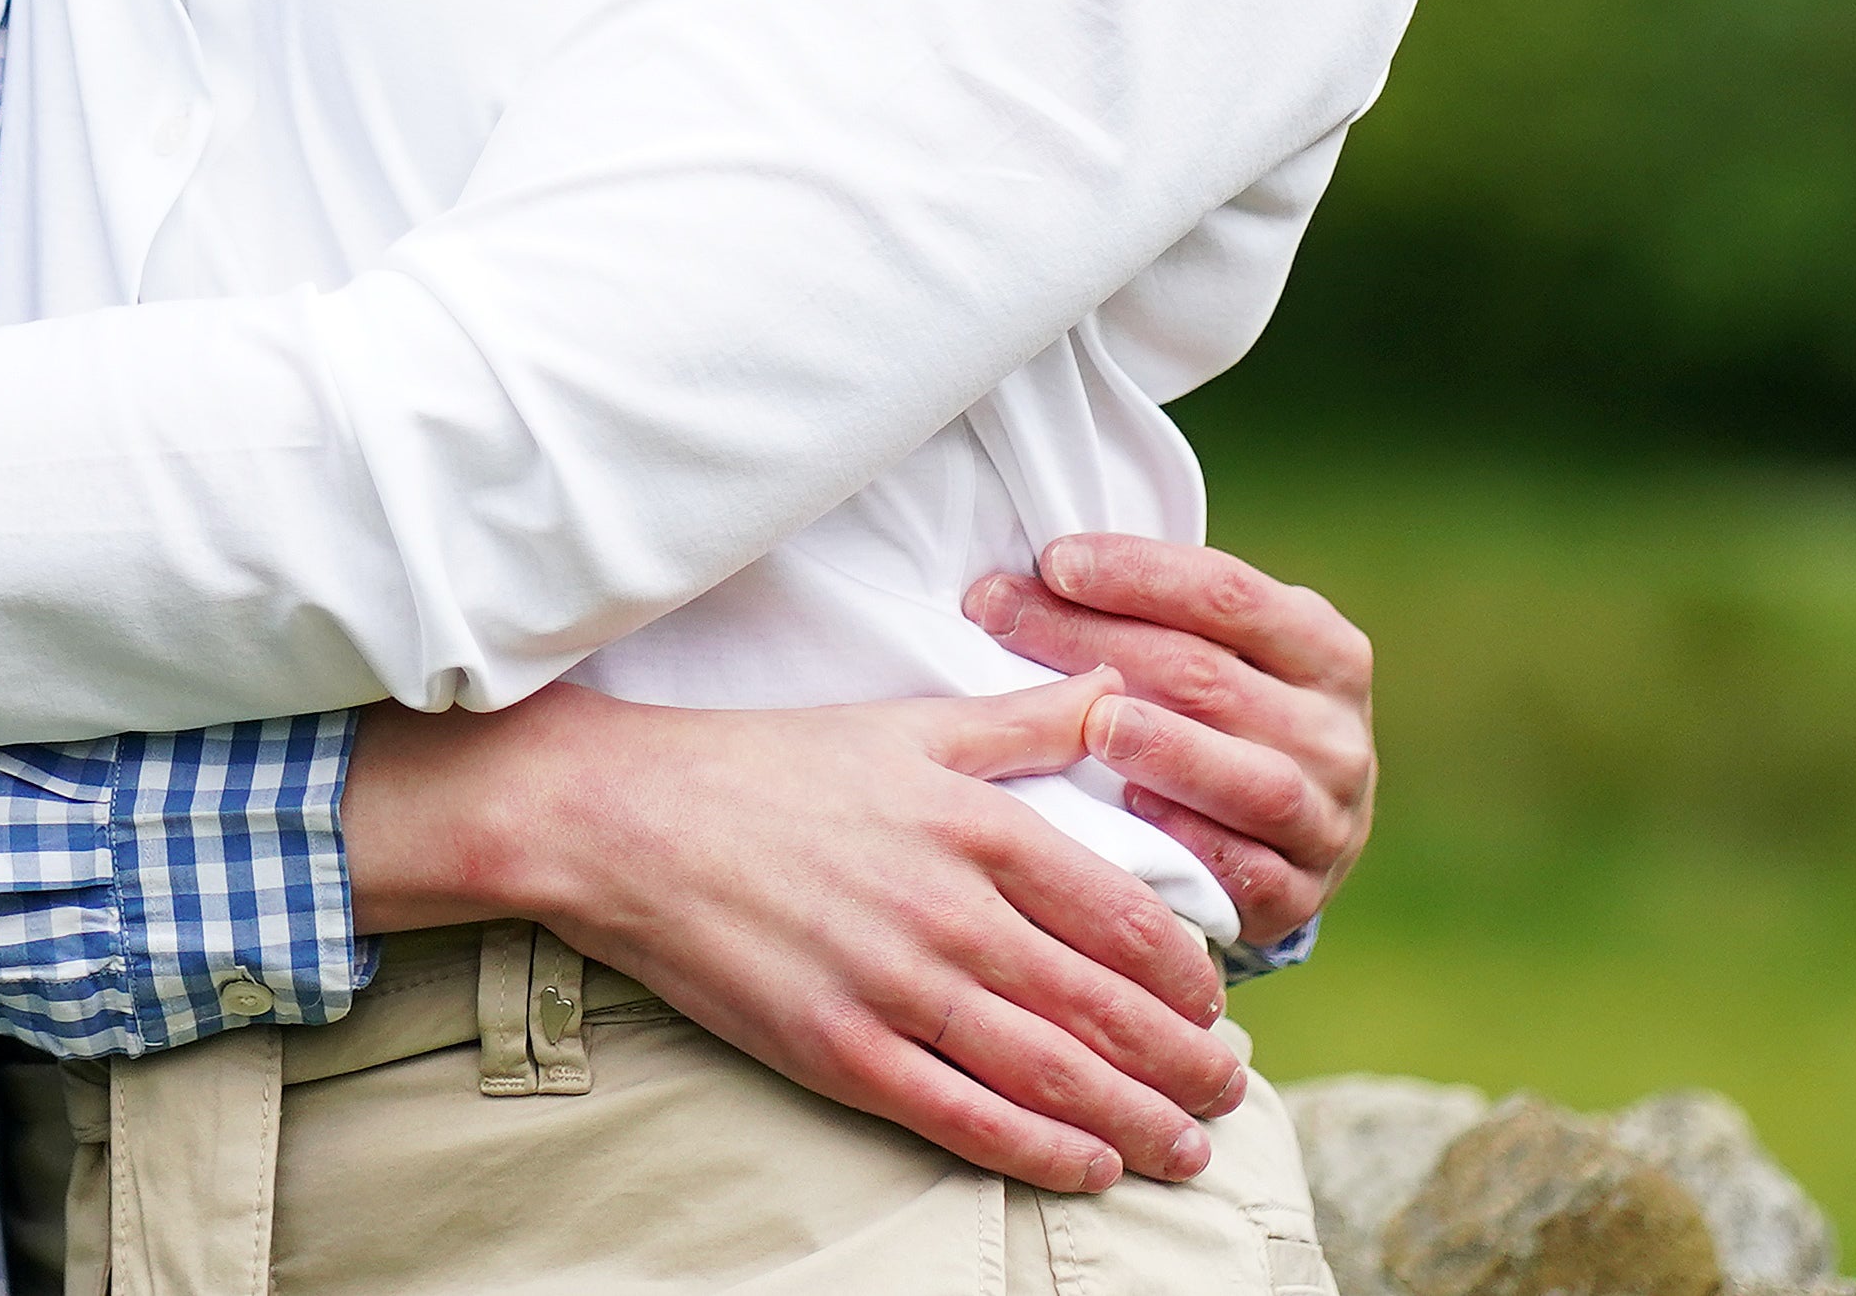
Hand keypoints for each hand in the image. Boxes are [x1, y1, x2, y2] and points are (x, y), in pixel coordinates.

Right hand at [344, 678, 1246, 1199]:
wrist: (626, 818)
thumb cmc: (770, 763)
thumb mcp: (910, 721)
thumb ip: (1027, 718)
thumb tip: (1122, 688)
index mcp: (980, 825)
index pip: (1126, 916)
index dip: (1189, 973)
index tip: (1217, 1002)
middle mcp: (953, 912)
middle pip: (1107, 1007)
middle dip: (1186, 1063)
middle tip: (1229, 1090)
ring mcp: (896, 988)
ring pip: (1051, 1073)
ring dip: (1134, 1120)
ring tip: (1185, 1145)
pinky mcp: (838, 1049)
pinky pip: (963, 1118)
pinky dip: (1038, 1151)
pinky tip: (1086, 1167)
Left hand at [967, 535, 1375, 949]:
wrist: (1294, 838)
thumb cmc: (1226, 721)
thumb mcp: (1224, 652)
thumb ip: (1158, 615)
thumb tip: (1035, 568)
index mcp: (1325, 649)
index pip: (1228, 593)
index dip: (1137, 572)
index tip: (1050, 560)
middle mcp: (1337, 733)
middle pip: (1211, 679)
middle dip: (1094, 643)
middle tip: (1002, 623)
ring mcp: (1327, 819)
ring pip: (1249, 779)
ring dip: (1165, 748)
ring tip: (1092, 723)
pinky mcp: (1300, 898)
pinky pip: (1248, 873)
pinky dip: (1192, 843)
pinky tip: (1131, 814)